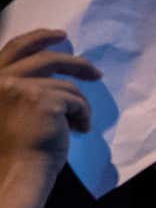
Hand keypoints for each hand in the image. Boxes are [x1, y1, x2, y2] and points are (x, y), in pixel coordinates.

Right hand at [0, 29, 100, 207]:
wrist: (16, 171)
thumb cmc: (15, 150)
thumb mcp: (12, 111)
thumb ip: (22, 88)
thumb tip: (54, 74)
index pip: (15, 48)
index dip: (39, 38)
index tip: (61, 36)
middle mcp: (1, 79)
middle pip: (47, 59)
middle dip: (75, 63)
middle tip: (95, 72)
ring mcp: (21, 87)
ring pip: (67, 86)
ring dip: (78, 106)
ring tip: (78, 125)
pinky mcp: (44, 99)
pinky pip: (77, 101)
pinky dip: (83, 116)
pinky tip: (78, 131)